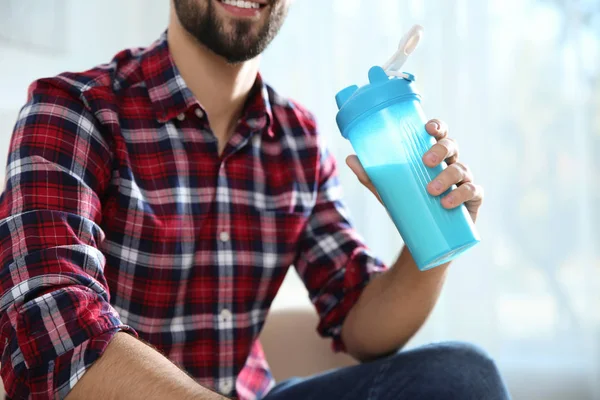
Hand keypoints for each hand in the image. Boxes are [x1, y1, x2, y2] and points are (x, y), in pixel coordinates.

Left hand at [346, 118, 483, 221]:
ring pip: (461, 169)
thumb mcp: (388, 190)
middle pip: (452, 147)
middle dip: (441, 150)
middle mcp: (451, 164)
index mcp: (433, 156)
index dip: (438, 127)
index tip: (428, 128)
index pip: (439, 134)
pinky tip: (448, 203)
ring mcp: (464, 180)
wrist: (425, 236)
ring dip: (447, 177)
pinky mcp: (472, 200)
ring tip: (431, 190)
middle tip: (425, 161)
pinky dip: (461, 195)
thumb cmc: (409, 204)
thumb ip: (371, 176)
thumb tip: (350, 158)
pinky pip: (473, 192)